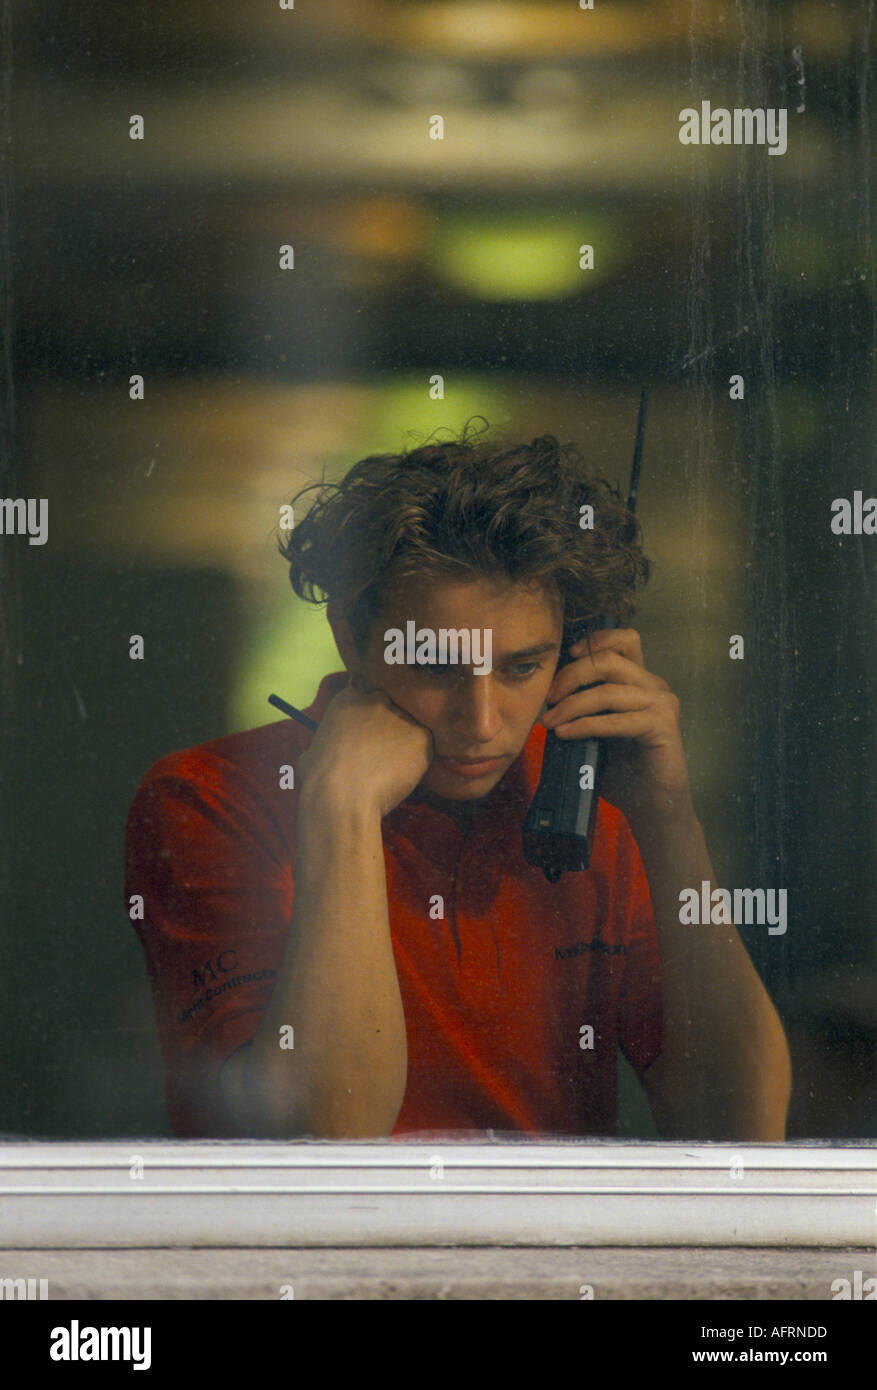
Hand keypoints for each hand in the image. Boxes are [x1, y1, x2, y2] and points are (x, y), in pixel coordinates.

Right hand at [296, 678, 434, 818]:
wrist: (341, 796)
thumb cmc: (320, 778)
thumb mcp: (313, 748)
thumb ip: (329, 741)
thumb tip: (325, 752)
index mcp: (349, 697)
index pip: (369, 697)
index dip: (370, 720)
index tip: (368, 737)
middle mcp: (377, 700)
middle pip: (393, 710)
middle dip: (390, 729)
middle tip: (382, 755)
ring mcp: (401, 716)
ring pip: (410, 731)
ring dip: (404, 747)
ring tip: (389, 772)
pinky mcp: (422, 736)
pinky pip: (424, 750)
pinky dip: (416, 764)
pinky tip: (400, 777)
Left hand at [540, 628, 693, 831]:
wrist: (652, 806)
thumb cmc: (623, 770)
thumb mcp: (598, 731)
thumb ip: (585, 707)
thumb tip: (547, 696)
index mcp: (641, 682)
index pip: (625, 640)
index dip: (594, 640)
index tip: (566, 657)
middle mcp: (656, 687)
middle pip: (609, 660)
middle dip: (571, 675)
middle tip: (549, 698)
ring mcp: (662, 705)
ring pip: (608, 690)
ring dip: (571, 705)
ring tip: (549, 722)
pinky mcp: (663, 727)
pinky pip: (617, 720)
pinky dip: (585, 725)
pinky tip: (565, 734)